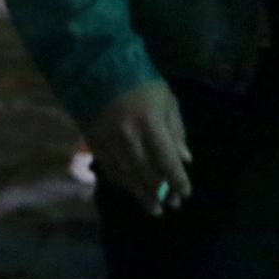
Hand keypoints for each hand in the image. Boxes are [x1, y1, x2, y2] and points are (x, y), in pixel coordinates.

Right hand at [81, 80, 192, 216]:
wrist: (95, 69)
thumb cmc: (138, 82)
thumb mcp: (165, 100)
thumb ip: (176, 130)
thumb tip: (185, 159)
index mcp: (150, 123)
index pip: (167, 161)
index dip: (177, 180)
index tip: (185, 193)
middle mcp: (129, 136)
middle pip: (147, 173)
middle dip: (161, 192)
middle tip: (171, 205)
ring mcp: (108, 140)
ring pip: (127, 175)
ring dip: (142, 194)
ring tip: (154, 209)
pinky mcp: (94, 141)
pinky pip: (109, 168)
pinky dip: (121, 182)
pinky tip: (130, 190)